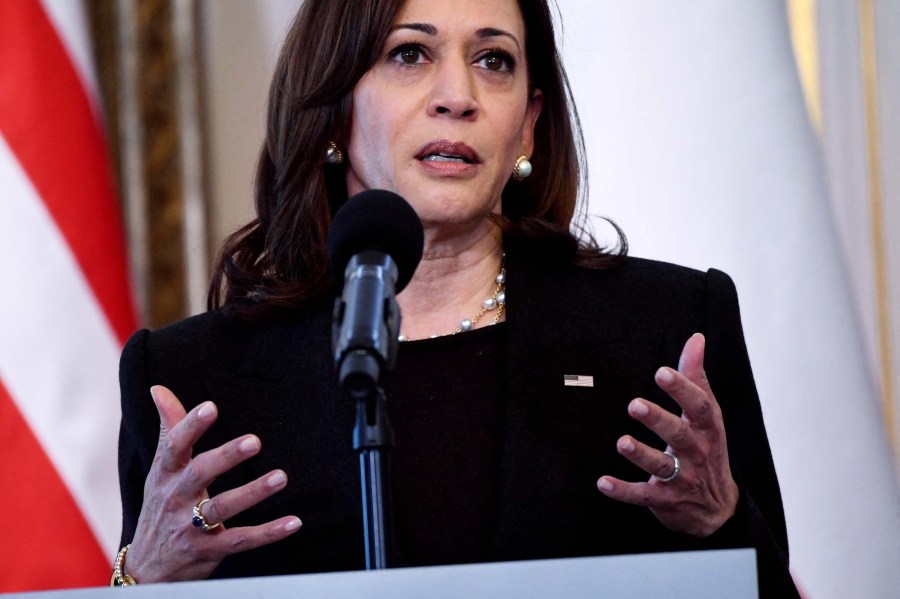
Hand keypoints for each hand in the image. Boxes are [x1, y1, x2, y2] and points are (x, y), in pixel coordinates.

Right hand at [126, 385, 301, 581]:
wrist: (146, 567)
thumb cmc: (160, 507)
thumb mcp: (159, 469)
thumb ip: (169, 428)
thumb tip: (159, 389)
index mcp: (165, 474)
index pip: (174, 446)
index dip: (190, 426)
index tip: (210, 407)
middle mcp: (176, 498)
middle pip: (200, 474)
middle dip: (226, 457)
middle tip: (255, 441)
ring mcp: (191, 527)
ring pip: (222, 507)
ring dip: (253, 492)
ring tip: (281, 476)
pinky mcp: (209, 550)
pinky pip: (241, 540)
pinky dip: (268, 533)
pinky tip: (293, 522)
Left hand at [596, 333, 738, 536]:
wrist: (718, 509)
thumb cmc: (708, 449)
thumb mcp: (708, 415)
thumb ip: (696, 377)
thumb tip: (696, 338)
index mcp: (707, 429)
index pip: (699, 407)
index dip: (682, 389)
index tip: (662, 372)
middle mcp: (696, 453)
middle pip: (679, 435)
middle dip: (658, 420)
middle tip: (634, 405)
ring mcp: (681, 479)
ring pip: (661, 466)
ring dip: (641, 455)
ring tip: (623, 443)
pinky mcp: (664, 500)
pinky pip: (642, 496)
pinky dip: (623, 491)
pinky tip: (602, 482)